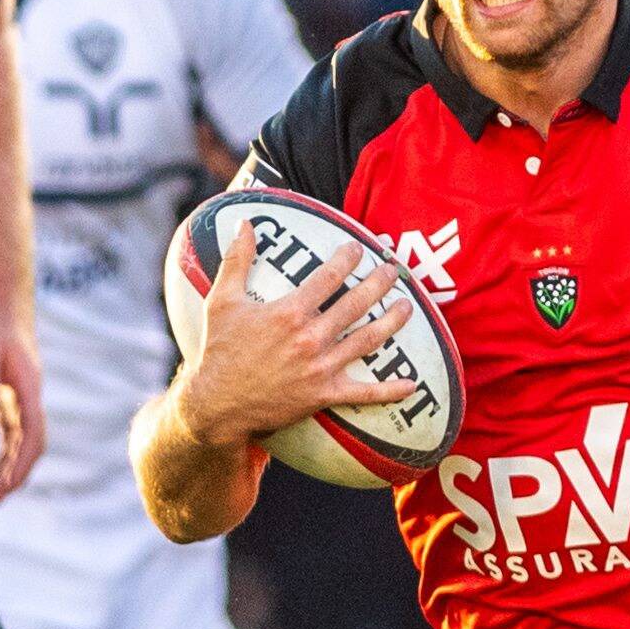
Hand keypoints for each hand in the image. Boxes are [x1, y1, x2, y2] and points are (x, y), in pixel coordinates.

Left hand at [0, 293, 44, 503]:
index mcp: (29, 389)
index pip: (33, 435)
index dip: (21, 464)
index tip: (5, 487)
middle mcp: (30, 399)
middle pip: (31, 447)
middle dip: (15, 476)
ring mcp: (21, 401)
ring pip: (21, 446)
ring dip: (8, 472)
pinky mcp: (9, 399)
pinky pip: (10, 438)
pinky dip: (2, 458)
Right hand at [175, 241, 417, 448]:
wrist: (217, 404)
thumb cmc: (218, 351)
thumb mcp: (222, 301)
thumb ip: (237, 260)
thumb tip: (245, 224)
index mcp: (290, 312)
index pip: (329, 277)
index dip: (347, 259)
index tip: (359, 248)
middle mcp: (311, 338)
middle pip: (356, 304)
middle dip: (379, 283)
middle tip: (394, 269)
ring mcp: (321, 368)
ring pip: (367, 340)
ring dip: (392, 322)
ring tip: (408, 307)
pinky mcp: (324, 394)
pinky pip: (364, 393)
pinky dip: (389, 391)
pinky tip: (412, 384)